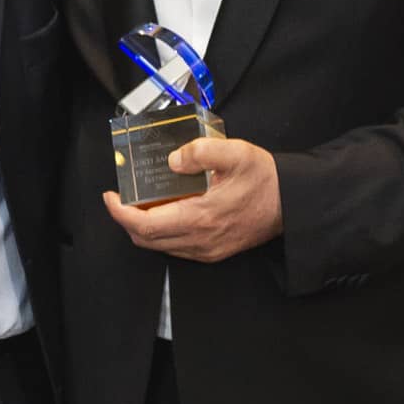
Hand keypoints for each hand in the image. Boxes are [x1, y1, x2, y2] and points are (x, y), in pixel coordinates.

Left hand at [102, 135, 282, 262]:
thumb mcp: (235, 153)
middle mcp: (199, 239)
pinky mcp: (213, 251)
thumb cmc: (266, 180)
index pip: (145, 225)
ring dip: (144, 227)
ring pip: (159, 246)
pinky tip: (167, 212)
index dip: (120, 213)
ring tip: (142, 202)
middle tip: (122, 198)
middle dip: (127, 220)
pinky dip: (162, 233)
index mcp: (199, 217)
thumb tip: (174, 159)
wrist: (292, 204)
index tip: (111, 197)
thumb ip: (201, 151)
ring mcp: (206, 249)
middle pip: (146, 239)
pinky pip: (176, 248)